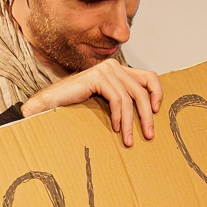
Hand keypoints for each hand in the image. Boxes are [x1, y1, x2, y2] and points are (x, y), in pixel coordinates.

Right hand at [20, 58, 162, 146]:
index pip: (148, 77)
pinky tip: (115, 128)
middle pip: (141, 90)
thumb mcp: (106, 103)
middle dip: (147, 115)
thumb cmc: (77, 106)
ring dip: (131, 122)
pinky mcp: (97, 77)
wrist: (50, 104)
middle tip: (148, 135)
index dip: (156, 93)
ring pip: (129, 98)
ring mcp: (105, 70)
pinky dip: (118, 116)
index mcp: (118, 70)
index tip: (156, 112)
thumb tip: (147, 115)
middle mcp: (113, 66)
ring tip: (129, 140)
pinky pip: (117, 99)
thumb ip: (122, 101)